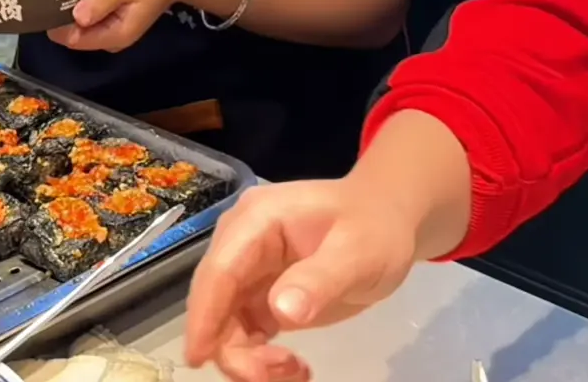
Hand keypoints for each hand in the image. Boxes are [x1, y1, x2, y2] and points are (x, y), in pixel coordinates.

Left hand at [50, 0, 189, 52]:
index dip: (56, 24)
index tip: (43, 1)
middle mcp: (112, 38)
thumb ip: (100, 1)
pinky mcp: (112, 17)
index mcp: (115, 35)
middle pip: (75, 34)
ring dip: (69, 8)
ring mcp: (112, 28)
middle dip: (60, 16)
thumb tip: (76, 18)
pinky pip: (88, 15)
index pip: (74, 40)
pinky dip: (80, 4)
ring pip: (80, 24)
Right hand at [185, 179, 420, 381]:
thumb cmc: (375, 229)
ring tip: (296, 371)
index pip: (221, 270)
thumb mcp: (358, 253)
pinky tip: (294, 368)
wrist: (388, 222)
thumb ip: (320, 280)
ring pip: (226, 323)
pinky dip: (260, 357)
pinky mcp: (260, 294)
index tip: (198, 357)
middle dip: (234, 346)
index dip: (206, 314)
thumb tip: (281, 311)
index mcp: (257, 220)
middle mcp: (242, 243)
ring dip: (249, 358)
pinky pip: (244, 331)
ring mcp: (249, 270)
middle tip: (278, 374)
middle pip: (216, 301)